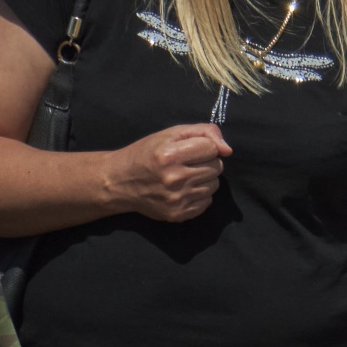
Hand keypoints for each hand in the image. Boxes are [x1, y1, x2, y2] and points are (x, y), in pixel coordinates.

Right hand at [110, 124, 231, 221]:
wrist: (118, 182)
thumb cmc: (147, 153)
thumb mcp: (171, 134)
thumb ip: (205, 132)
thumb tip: (228, 150)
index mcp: (170, 156)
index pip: (212, 149)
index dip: (204, 147)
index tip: (190, 150)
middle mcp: (173, 179)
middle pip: (217, 167)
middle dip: (206, 162)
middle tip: (187, 163)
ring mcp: (176, 199)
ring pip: (214, 185)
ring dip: (204, 179)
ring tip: (184, 176)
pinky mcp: (177, 214)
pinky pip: (207, 202)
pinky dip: (199, 195)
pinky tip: (182, 190)